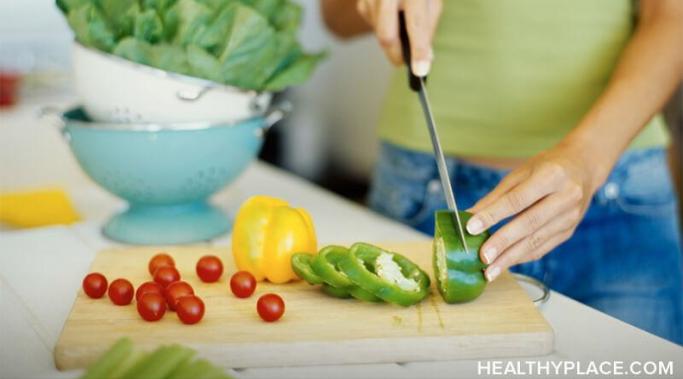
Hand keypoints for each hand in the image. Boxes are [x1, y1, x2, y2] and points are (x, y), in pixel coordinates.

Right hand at [356, 0, 441, 75]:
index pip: (416, 25)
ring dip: (393, 40)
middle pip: (386, 36)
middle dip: (396, 55)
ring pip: (380, 34)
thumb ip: (428, 28)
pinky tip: (390, 15)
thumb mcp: (431, 0)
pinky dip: (384, 28)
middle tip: (405, 63)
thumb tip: (425, 59)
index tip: (420, 71)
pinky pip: (374, 28)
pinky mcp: (362, 4)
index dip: (418, 50)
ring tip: (400, 23)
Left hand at [467, 142, 606, 281]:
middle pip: (529, 224)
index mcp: (552, 176)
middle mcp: (566, 197)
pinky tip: (505, 263)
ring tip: (490, 270)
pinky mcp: (569, 231)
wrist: (583, 167)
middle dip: (503, 243)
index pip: (517, 200)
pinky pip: (542, 248)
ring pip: (536, 241)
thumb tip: (469, 215)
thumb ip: (495, 197)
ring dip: (510, 258)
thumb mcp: (520, 173)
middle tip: (482, 257)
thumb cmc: (546, 167)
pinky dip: (521, 257)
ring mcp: (570, 217)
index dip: (493, 215)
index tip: (471, 228)